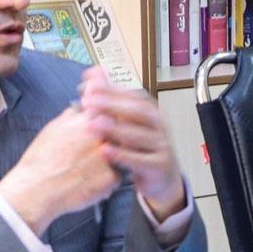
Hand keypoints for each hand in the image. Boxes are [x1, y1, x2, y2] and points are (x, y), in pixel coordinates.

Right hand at [0, 106, 119, 235]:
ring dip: (110, 159)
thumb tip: (83, 105)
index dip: (106, 123)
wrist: (36, 190)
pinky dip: (106, 179)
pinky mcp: (112, 178)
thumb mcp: (54, 127)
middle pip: (119, 133)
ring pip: (120, 154)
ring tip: (86, 168)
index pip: (111, 113)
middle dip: (109, 141)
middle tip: (90, 154)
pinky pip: (117, 175)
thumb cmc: (41, 160)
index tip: (98, 131)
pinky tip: (88, 181)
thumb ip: (74, 114)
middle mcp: (102, 136)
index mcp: (89, 121)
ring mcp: (109, 157)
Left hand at [78, 67, 185, 221]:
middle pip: (138, 111)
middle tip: (89, 101)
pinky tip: (105, 150)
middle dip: (113, 104)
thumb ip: (110, 99)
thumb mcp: (127, 123)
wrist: (163, 178)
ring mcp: (161, 146)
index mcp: (151, 112)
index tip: (89, 85)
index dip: (112, 89)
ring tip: (93, 124)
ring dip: (114, 129)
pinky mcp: (159, 166)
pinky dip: (122, 155)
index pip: (133, 95)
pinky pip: (141, 160)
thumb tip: (92, 73)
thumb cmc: (141, 148)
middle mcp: (159, 126)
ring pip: (139, 135)